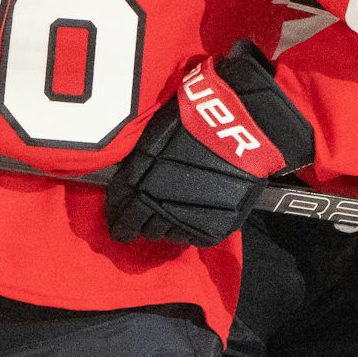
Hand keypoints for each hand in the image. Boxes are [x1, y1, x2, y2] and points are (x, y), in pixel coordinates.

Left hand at [105, 42, 314, 247]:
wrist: (239, 125)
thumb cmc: (191, 120)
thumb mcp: (152, 138)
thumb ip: (138, 167)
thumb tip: (129, 185)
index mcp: (137, 186)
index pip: (120, 216)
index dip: (118, 219)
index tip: (120, 220)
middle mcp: (156, 209)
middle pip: (142, 228)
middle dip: (142, 221)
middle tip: (148, 213)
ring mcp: (185, 221)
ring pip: (166, 235)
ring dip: (166, 225)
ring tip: (173, 211)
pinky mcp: (212, 228)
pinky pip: (193, 236)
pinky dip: (190, 227)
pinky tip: (193, 214)